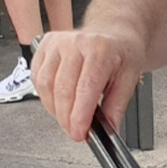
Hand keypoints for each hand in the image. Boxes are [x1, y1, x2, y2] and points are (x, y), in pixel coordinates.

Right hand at [30, 30, 144, 141]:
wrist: (113, 33)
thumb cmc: (121, 53)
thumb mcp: (130, 79)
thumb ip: (116, 107)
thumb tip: (107, 131)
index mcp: (100, 49)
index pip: (85, 88)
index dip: (79, 116)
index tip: (79, 133)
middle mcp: (76, 42)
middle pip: (62, 89)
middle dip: (66, 118)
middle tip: (74, 132)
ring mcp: (57, 42)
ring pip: (45, 85)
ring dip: (54, 109)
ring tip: (67, 117)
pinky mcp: (44, 46)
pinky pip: (37, 77)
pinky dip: (45, 96)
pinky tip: (58, 101)